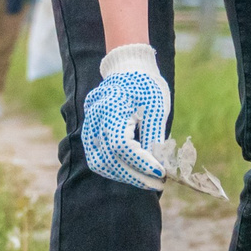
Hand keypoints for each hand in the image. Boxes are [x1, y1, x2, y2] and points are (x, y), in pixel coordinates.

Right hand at [80, 44, 169, 190]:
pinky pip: (97, 158)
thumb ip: (155, 135)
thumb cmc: (144, 85)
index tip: (161, 173)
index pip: (122, 145)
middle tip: (158, 182)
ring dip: (124, 176)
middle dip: (135, 175)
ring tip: (147, 180)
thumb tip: (160, 166)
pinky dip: (115, 169)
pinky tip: (134, 171)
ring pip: (99, 163)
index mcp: (111, 108)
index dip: (141, 163)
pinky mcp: (89, 133)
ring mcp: (89, 126)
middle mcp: (95, 119)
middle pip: (109, 158)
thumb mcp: (156, 106)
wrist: (126, 68)